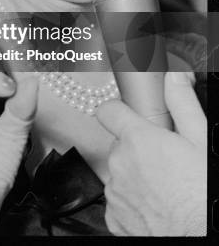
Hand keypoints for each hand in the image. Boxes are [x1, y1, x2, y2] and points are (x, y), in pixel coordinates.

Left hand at [96, 72, 205, 235]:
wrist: (198, 239)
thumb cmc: (201, 197)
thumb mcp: (201, 141)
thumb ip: (182, 103)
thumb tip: (174, 78)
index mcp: (138, 140)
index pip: (108, 110)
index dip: (118, 110)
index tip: (125, 114)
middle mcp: (120, 164)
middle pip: (118, 144)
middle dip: (136, 147)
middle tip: (163, 158)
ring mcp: (115, 193)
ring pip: (118, 172)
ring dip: (134, 174)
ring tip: (163, 185)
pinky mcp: (114, 218)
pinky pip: (118, 200)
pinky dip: (132, 200)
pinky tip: (155, 204)